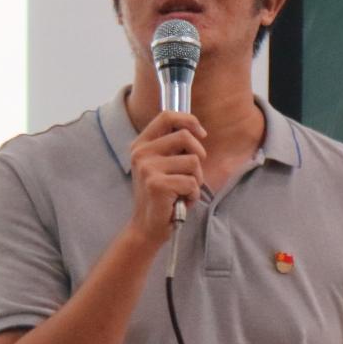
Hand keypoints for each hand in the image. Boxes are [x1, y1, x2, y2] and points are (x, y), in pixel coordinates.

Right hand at [124, 111, 206, 244]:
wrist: (147, 227)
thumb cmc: (161, 196)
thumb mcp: (162, 165)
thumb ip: (173, 147)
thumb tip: (196, 130)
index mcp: (141, 144)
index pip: (166, 116)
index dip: (188, 120)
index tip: (201, 134)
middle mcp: (141, 153)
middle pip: (184, 137)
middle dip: (198, 156)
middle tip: (192, 174)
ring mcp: (147, 168)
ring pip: (193, 162)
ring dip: (196, 179)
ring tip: (183, 191)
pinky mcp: (157, 184)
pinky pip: (191, 182)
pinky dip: (192, 195)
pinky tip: (180, 202)